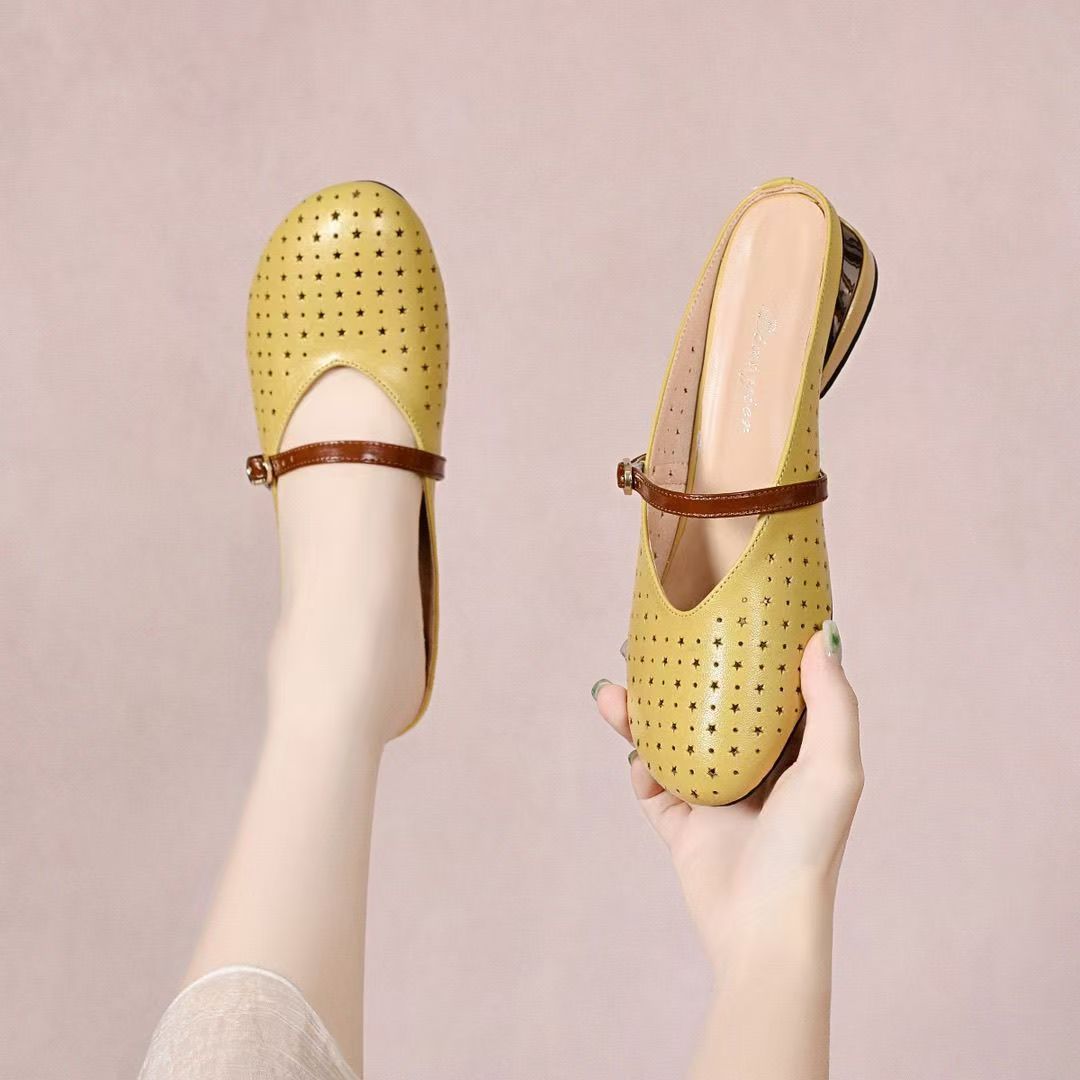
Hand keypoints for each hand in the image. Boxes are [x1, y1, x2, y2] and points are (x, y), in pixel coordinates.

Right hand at [594, 625, 862, 969]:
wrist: (761, 926)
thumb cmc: (809, 847)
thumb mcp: (835, 767)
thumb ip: (832, 701)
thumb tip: (821, 632)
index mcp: (793, 749)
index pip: (762, 684)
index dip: (737, 646)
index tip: (708, 610)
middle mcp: (752, 765)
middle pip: (705, 704)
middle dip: (671, 673)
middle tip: (639, 643)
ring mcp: (713, 792)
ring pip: (668, 737)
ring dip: (638, 713)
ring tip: (612, 693)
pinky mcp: (681, 821)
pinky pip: (651, 783)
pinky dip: (640, 767)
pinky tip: (637, 758)